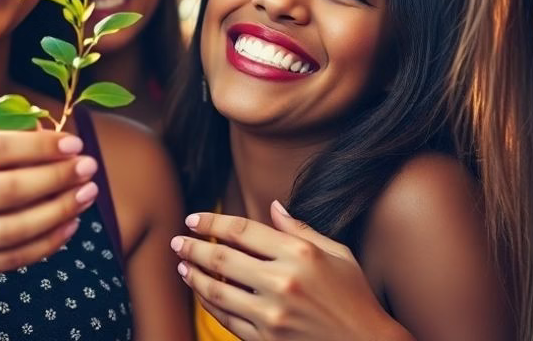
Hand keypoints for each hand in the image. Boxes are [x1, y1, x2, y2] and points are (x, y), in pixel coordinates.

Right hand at [0, 123, 99, 281]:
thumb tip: (47, 130)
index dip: (41, 147)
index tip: (74, 143)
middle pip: (10, 190)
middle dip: (57, 178)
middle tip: (89, 168)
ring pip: (15, 229)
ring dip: (59, 211)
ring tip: (86, 194)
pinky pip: (12, 259)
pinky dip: (47, 242)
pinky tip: (68, 224)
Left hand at [172, 201, 411, 340]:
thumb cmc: (355, 296)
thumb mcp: (337, 254)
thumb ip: (300, 229)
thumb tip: (273, 205)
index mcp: (300, 254)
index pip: (241, 230)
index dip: (212, 222)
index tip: (194, 219)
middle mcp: (283, 282)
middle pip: (222, 258)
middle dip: (192, 248)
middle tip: (177, 242)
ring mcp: (273, 315)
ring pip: (217, 291)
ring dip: (194, 276)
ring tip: (182, 267)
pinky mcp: (267, 340)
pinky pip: (226, 319)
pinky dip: (209, 304)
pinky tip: (202, 292)